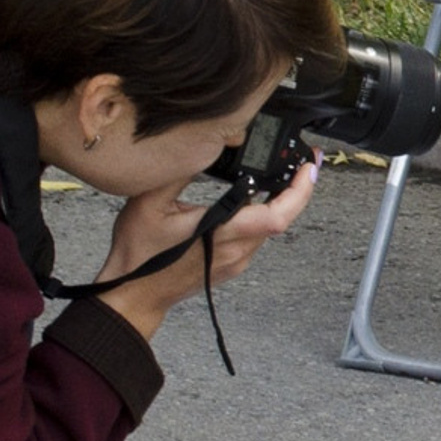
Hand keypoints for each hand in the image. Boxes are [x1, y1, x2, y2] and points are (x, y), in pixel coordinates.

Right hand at [94, 159, 319, 342]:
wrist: (132, 295)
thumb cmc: (139, 254)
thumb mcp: (150, 202)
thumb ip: (181, 171)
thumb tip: (207, 145)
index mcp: (221, 232)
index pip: (276, 215)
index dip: (299, 191)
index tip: (308, 167)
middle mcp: (235, 250)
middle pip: (282, 219)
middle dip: (298, 188)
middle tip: (304, 162)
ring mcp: (236, 261)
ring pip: (271, 228)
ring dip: (282, 201)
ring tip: (285, 174)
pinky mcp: (232, 265)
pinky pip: (258, 236)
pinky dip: (265, 214)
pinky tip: (258, 197)